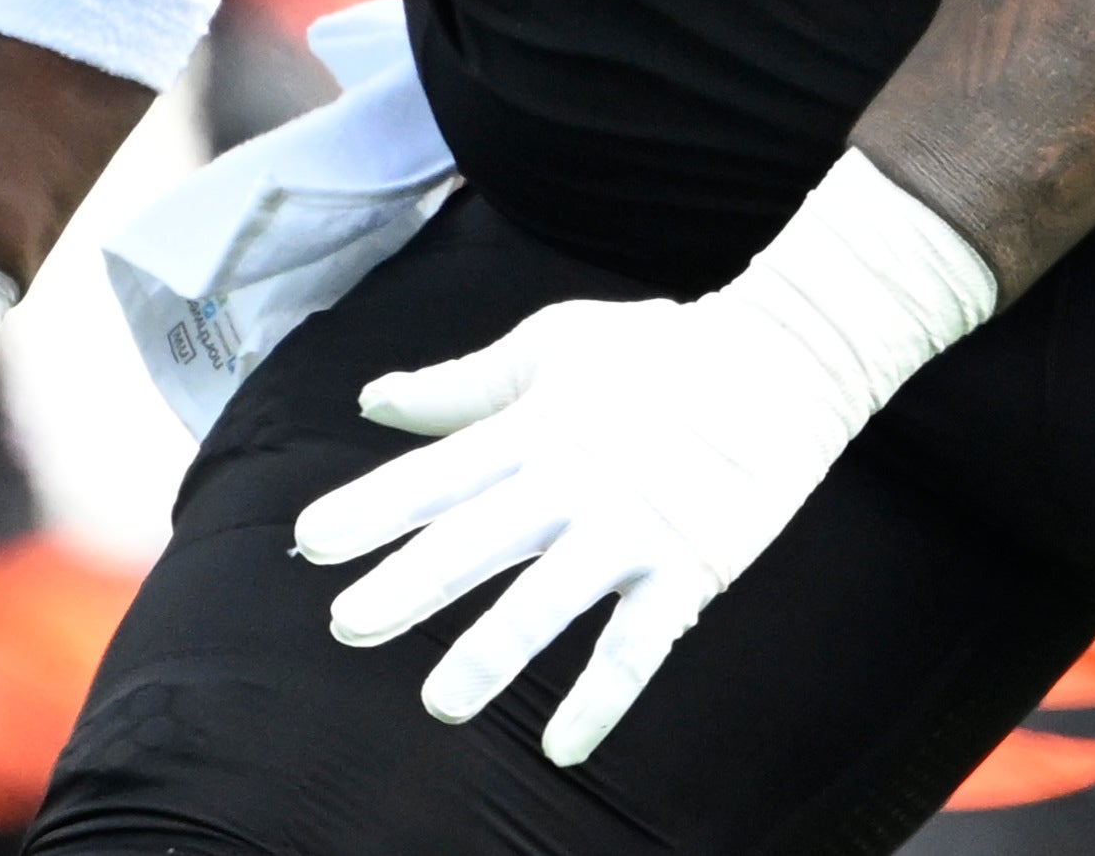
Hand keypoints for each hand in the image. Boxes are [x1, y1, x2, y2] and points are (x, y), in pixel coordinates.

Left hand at [291, 287, 874, 767]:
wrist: (784, 361)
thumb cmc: (660, 349)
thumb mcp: (552, 347)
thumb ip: (461, 386)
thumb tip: (372, 399)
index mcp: (533, 429)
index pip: (437, 474)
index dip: (372, 508)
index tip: (310, 541)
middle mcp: (570, 483)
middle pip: (475, 541)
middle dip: (408, 586)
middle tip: (346, 625)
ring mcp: (628, 531)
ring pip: (546, 603)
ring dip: (491, 655)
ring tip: (440, 704)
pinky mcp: (686, 571)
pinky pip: (634, 649)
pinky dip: (599, 700)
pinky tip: (560, 747)